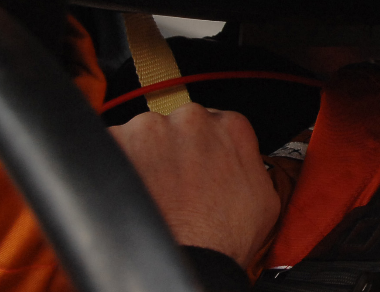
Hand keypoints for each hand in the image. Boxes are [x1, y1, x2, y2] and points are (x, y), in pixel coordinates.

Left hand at [109, 104, 280, 265]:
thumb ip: (249, 160)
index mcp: (229, 126)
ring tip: (154, 191)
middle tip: (176, 183)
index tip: (198, 163)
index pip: (214, 121)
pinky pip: (115, 146)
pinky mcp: (117, 142)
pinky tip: (135, 191)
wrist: (189, 259)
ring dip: (146, 156)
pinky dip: (120, 166)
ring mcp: (151, 128)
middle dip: (174, 148)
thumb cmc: (224, 238)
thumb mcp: (265, 196)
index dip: (204, 147)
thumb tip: (239, 156)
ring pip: (145, 134)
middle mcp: (191, 119)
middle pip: (177, 124)